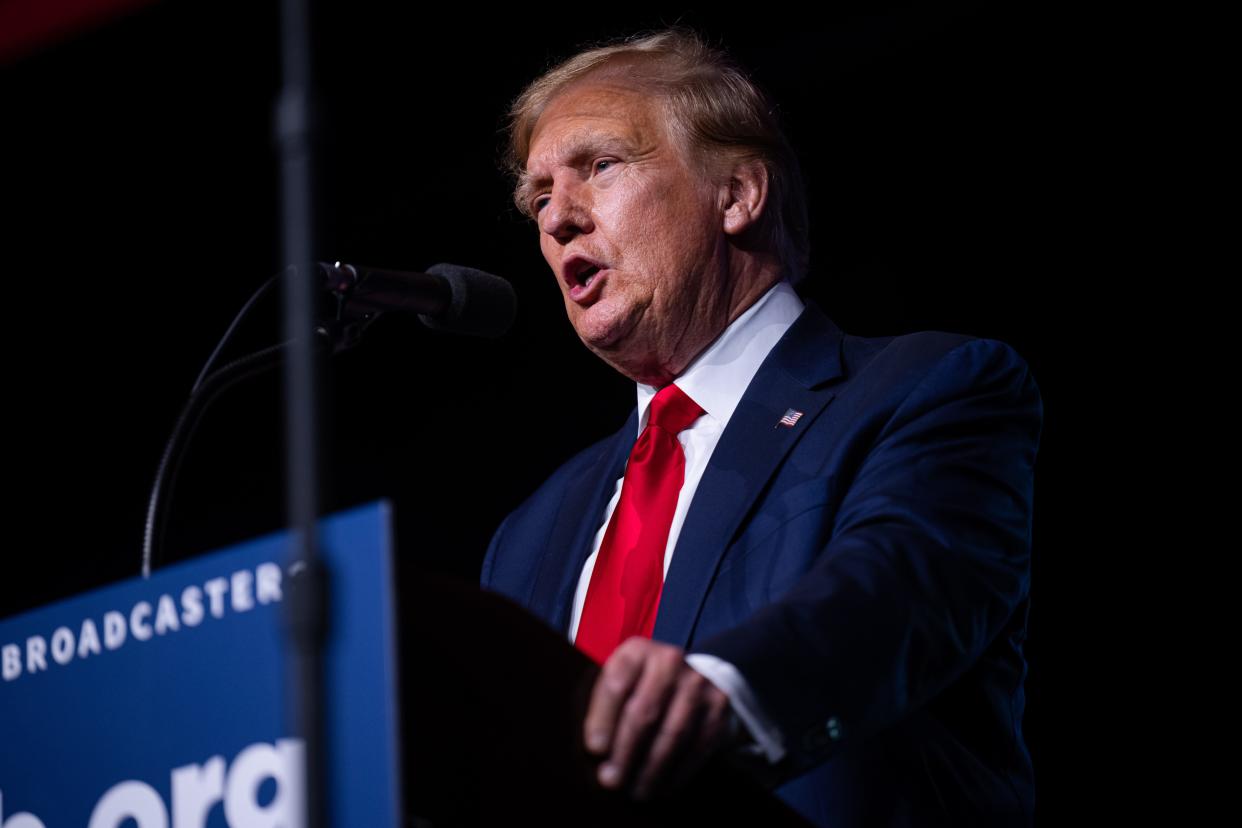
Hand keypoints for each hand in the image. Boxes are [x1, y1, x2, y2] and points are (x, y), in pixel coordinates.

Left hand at [583, 637, 735, 800]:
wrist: (692, 675)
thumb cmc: (641, 686)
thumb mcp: (621, 680)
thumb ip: (606, 705)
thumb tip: (595, 752)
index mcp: (637, 651)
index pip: (616, 684)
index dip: (603, 718)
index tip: (594, 750)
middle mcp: (670, 660)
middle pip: (645, 711)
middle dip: (626, 751)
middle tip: (611, 780)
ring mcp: (698, 682)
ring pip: (673, 732)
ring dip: (652, 768)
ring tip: (636, 791)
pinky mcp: (719, 705)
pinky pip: (698, 744)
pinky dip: (680, 771)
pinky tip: (663, 789)